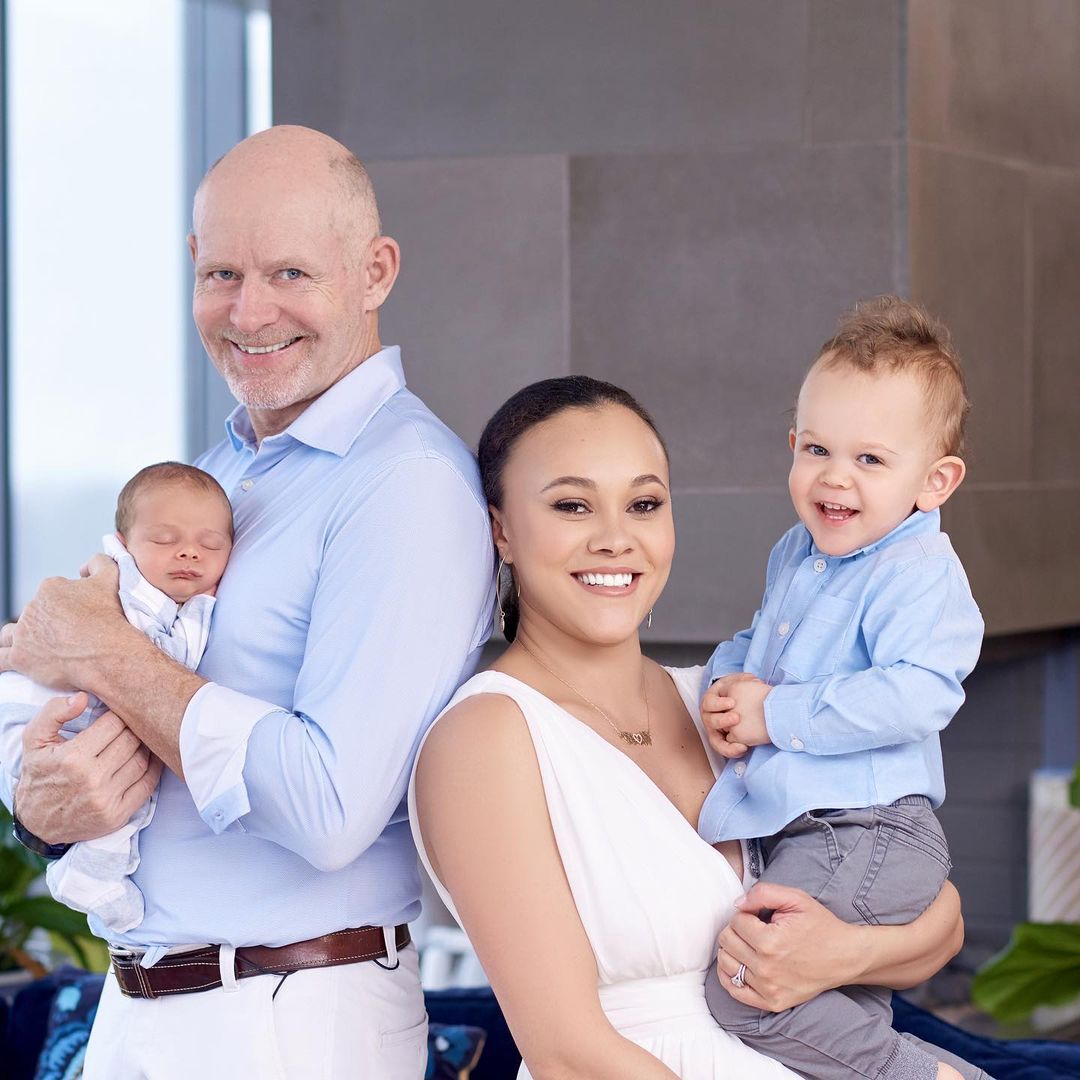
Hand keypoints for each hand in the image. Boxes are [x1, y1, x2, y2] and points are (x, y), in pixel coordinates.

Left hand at [0, 558, 122, 688]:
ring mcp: (22, 633)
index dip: (63, 607)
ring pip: (10, 634)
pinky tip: (11, 663)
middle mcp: (32, 608)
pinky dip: (4, 661)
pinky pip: (0, 660)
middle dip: (44, 624)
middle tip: (66, 638)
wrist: (108, 652)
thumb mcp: (112, 579)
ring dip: (19, 638)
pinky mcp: (19, 657)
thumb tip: (83, 568)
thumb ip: (98, 563)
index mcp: (50, 588)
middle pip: (32, 615)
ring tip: (34, 648)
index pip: (49, 595)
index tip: (77, 619)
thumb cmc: (111, 618)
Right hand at [14, 694, 162, 843]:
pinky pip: (147, 784)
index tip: (118, 714)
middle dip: (134, 728)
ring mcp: (106, 799)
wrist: (36, 822)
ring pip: (142, 760)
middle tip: (134, 724)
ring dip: (146, 746)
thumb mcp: (34, 740)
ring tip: (142, 738)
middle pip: (131, 740)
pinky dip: (154, 768)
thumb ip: (53, 712)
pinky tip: (151, 758)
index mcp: (72, 757)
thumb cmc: (39, 775)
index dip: (119, 715)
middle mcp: (91, 779)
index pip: (114, 723)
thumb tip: (83, 697)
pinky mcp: (117, 815)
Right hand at [701, 674, 770, 757]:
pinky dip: (731, 751)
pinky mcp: (721, 741)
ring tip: (742, 744)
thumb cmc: (737, 692)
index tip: (732, 703)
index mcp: (710, 701)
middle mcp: (709, 716)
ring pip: (715, 740)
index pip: (709, 703)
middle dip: (723, 720)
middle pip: (710, 721)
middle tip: (737, 718)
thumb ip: (744, 680)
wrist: (741, 703)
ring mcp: (714, 730)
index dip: (719, 704)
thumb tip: (752, 680)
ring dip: (727, 743)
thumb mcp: (739, 682)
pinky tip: (744, 749)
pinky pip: (723, 749)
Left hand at [714, 881, 862, 1011]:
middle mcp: (766, 969)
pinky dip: (730, 975)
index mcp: (770, 942)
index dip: (747, 913)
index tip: (761, 916)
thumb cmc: (820, 925)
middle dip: (738, 929)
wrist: (845, 957)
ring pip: (726, 964)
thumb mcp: (796, 898)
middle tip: (756, 928)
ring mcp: (769, 989)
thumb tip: (737, 904)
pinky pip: (734, 990)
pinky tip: (742, 963)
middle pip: (727, 942)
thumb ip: (762, 893)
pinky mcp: (772, 1003)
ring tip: (751, 944)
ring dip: (734, 950)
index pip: (735, 921)